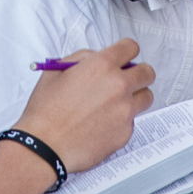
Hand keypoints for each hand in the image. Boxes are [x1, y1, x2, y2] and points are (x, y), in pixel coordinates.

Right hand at [12, 40, 150, 176]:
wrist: (45, 145)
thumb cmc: (46, 111)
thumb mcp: (55, 71)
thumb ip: (81, 58)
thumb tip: (96, 58)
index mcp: (101, 66)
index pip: (131, 48)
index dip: (127, 52)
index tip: (125, 58)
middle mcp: (118, 86)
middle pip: (147, 72)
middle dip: (138, 74)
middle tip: (127, 81)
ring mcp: (125, 110)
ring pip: (146, 97)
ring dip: (135, 97)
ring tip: (115, 104)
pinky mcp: (126, 132)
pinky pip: (133, 121)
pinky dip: (122, 121)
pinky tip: (101, 124)